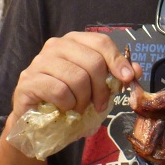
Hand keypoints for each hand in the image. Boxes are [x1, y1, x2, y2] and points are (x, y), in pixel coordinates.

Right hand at [11, 33, 138, 123]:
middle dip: (101, 88)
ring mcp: (39, 62)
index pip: (101, 42)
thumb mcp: (94, 89)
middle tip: (100, 105)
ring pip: (77, 77)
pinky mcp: (28, 81)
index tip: (127, 79)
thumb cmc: (67, 101)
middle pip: (93, 61)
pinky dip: (68, 104)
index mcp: (73, 41)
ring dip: (84, 100)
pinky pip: (59, 90)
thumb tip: (136, 70)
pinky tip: (65, 109)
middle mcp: (55, 45)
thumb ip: (113, 77)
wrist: (35, 123)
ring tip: (80, 109)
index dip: (117, 60)